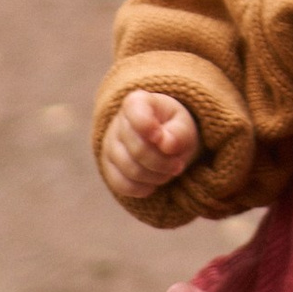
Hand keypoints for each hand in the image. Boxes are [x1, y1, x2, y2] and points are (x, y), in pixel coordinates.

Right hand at [101, 88, 200, 202]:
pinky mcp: (108, 167)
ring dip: (156, 177)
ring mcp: (109, 146)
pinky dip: (142, 188)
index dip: (149, 128)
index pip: (136, 113)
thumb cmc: (174, 128)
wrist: (164, 140)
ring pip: (130, 170)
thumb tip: (166, 143)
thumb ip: (179, 132)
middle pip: (137, 150)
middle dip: (163, 162)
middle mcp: (118, 123)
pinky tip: (154, 183)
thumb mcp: (184, 125)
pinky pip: (121, 184)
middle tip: (178, 165)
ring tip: (169, 172)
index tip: (162, 138)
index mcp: (137, 103)